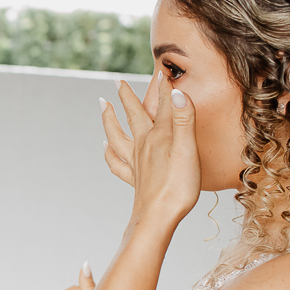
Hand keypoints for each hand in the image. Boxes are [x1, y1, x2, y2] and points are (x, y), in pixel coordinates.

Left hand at [101, 73, 200, 224]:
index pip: (162, 105)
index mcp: (159, 136)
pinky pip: (116, 162)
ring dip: (109, 119)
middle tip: (117, 81)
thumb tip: (176, 92)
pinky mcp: (134, 178)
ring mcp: (136, 162)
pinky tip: (105, 146)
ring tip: (102, 105)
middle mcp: (144, 146)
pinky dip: (108, 151)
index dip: (163, 88)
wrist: (158, 218)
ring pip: (117, 135)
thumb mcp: (187, 149)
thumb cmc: (177, 186)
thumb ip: (183, 120)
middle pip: (133, 116)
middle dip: (127, 97)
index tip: (162, 71)